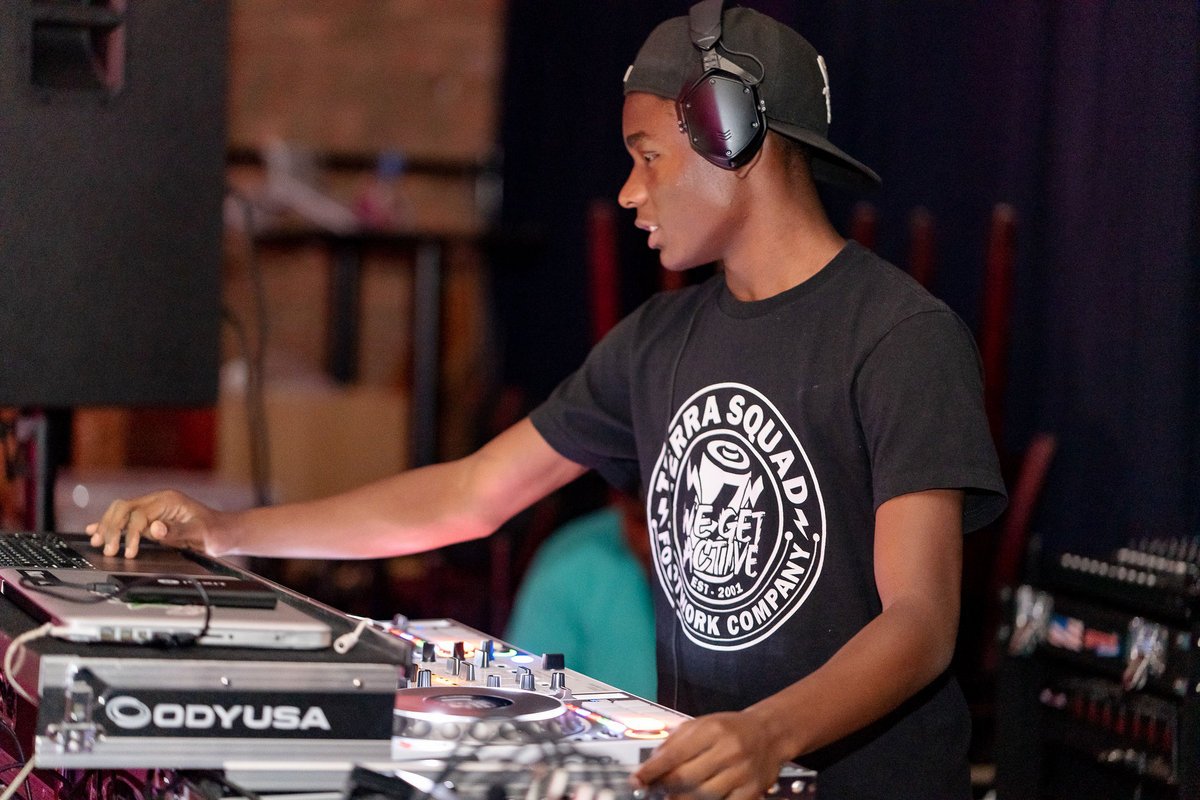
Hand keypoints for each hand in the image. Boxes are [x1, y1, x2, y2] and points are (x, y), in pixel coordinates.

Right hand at [86, 490, 219, 557]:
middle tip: (108, 549)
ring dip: (107, 526)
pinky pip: (125, 519)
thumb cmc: (215, 533)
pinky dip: (110, 524)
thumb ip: (177, 531)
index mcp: (168, 501)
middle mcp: (158, 502)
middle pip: (124, 508)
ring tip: (97, 542)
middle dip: (112, 528)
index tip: (128, 552)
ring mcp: (153, 509)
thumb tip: (154, 529)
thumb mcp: (200, 534)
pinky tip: (95, 530)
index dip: (130, 533)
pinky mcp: (150, 519)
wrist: (223, 533)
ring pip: (120, 512)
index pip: (138, 514)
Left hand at [634, 710, 788, 799]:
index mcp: (712, 730)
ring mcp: (742, 773)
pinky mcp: (753, 792)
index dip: (651, 771)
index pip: (674, 754)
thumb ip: (675, 741)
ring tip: (673, 797)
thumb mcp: (702, 724)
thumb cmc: (730, 729)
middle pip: (686, 778)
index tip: (636, 781)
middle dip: (664, 787)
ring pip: (702, 796)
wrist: (770, 734)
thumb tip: (650, 764)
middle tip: (654, 790)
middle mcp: (728, 751)